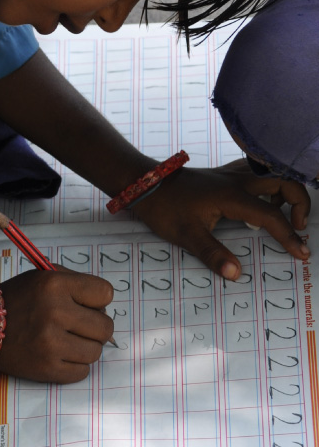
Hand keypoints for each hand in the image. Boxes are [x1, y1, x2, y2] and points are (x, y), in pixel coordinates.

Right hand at [0, 268, 113, 382]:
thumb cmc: (17, 299)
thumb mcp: (43, 276)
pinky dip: (75, 365)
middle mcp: (55, 312)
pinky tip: (60, 354)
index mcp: (55, 285)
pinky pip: (82, 372)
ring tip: (67, 340)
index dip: (98, 300)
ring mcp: (51, 343)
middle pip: (105, 327)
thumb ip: (76, 283)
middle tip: (79, 326)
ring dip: (85, 347)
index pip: (105, 293)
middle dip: (96, 327)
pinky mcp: (48, 368)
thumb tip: (105, 306)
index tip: (87, 304)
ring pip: (96, 352)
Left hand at [132, 159, 310, 279]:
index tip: (302, 254)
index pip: (272, 216)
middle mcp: (237, 180)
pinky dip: (269, 184)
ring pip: (272, 173)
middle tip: (298, 227)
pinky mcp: (224, 173)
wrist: (144, 183)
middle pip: (284, 182)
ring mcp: (231, 173)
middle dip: (300, 202)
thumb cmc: (164, 208)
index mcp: (233, 196)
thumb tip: (236, 274)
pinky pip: (257, 172)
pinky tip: (262, 201)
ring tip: (281, 215)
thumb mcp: (186, 235)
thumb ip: (213, 254)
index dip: (290, 236)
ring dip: (286, 191)